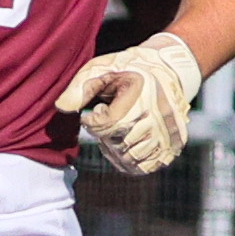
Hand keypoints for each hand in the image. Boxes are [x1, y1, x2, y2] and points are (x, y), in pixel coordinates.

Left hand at [54, 31, 200, 177]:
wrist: (166, 70)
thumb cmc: (126, 70)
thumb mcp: (100, 69)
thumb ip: (80, 87)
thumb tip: (62, 107)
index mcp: (139, 95)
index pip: (108, 125)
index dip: (92, 122)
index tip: (95, 111)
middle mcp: (157, 116)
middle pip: (118, 143)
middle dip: (104, 136)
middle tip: (106, 122)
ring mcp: (167, 132)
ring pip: (131, 157)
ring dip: (115, 150)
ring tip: (115, 133)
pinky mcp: (173, 144)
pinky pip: (146, 167)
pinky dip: (130, 163)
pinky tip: (124, 148)